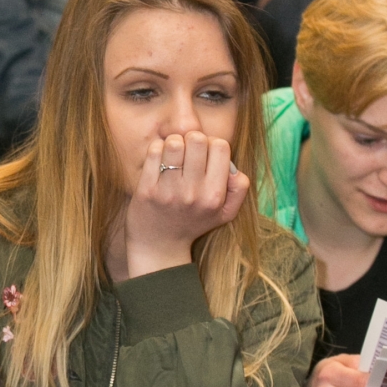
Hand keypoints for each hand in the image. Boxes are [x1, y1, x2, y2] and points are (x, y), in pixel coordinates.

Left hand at [120, 131, 248, 276]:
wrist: (159, 247)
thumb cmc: (193, 222)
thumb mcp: (225, 213)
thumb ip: (239, 188)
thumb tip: (233, 167)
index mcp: (215, 196)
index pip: (221, 146)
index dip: (211, 144)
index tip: (203, 155)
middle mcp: (194, 194)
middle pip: (197, 139)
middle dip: (191, 140)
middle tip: (186, 153)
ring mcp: (169, 191)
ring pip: (174, 142)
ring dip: (172, 144)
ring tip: (172, 156)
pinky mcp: (147, 190)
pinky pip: (154, 151)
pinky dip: (157, 150)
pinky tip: (159, 161)